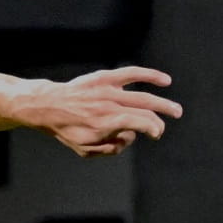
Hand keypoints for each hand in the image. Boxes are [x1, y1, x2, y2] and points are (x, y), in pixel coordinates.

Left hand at [35, 67, 181, 157]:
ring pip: (142, 95)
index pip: (139, 123)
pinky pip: (131, 73)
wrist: (47, 106)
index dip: (153, 128)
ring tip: (176, 110)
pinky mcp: (104, 78)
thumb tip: (130, 137)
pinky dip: (149, 75)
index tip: (156, 133)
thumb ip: (110, 148)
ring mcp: (107, 90)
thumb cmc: (67, 129)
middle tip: (173, 120)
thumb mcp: (84, 149)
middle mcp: (108, 106)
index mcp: (105, 123)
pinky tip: (165, 80)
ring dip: (162, 103)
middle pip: (144, 110)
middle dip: (161, 117)